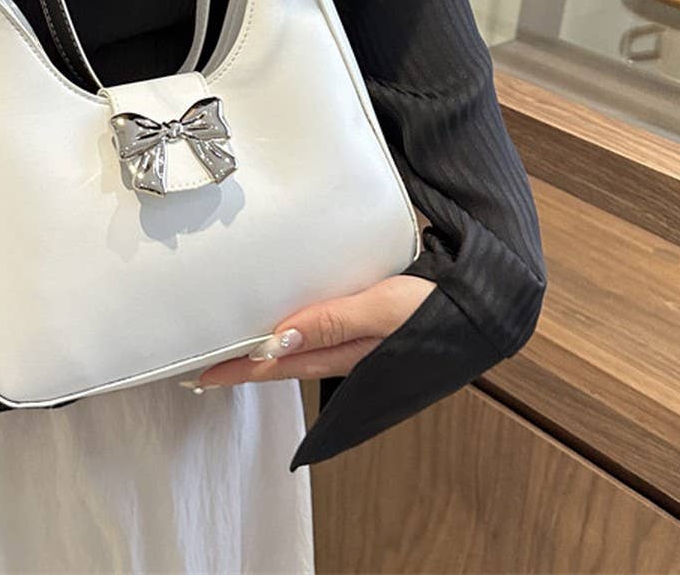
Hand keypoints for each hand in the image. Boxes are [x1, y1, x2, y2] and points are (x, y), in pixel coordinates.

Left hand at [186, 275, 435, 388]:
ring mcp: (353, 341)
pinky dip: (292, 329)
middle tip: (201, 360)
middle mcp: (342, 352)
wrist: (481, 308)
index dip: (235, 368)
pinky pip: (317, 330)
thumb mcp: (379, 310)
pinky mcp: (363, 323)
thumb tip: (275, 336)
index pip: (275, 363)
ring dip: (264, 347)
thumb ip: (329, 322)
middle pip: (279, 360)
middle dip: (240, 363)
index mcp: (342, 353)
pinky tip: (283, 320)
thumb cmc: (434, 309)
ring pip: (296, 346)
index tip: (198, 372)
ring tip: (231, 342)